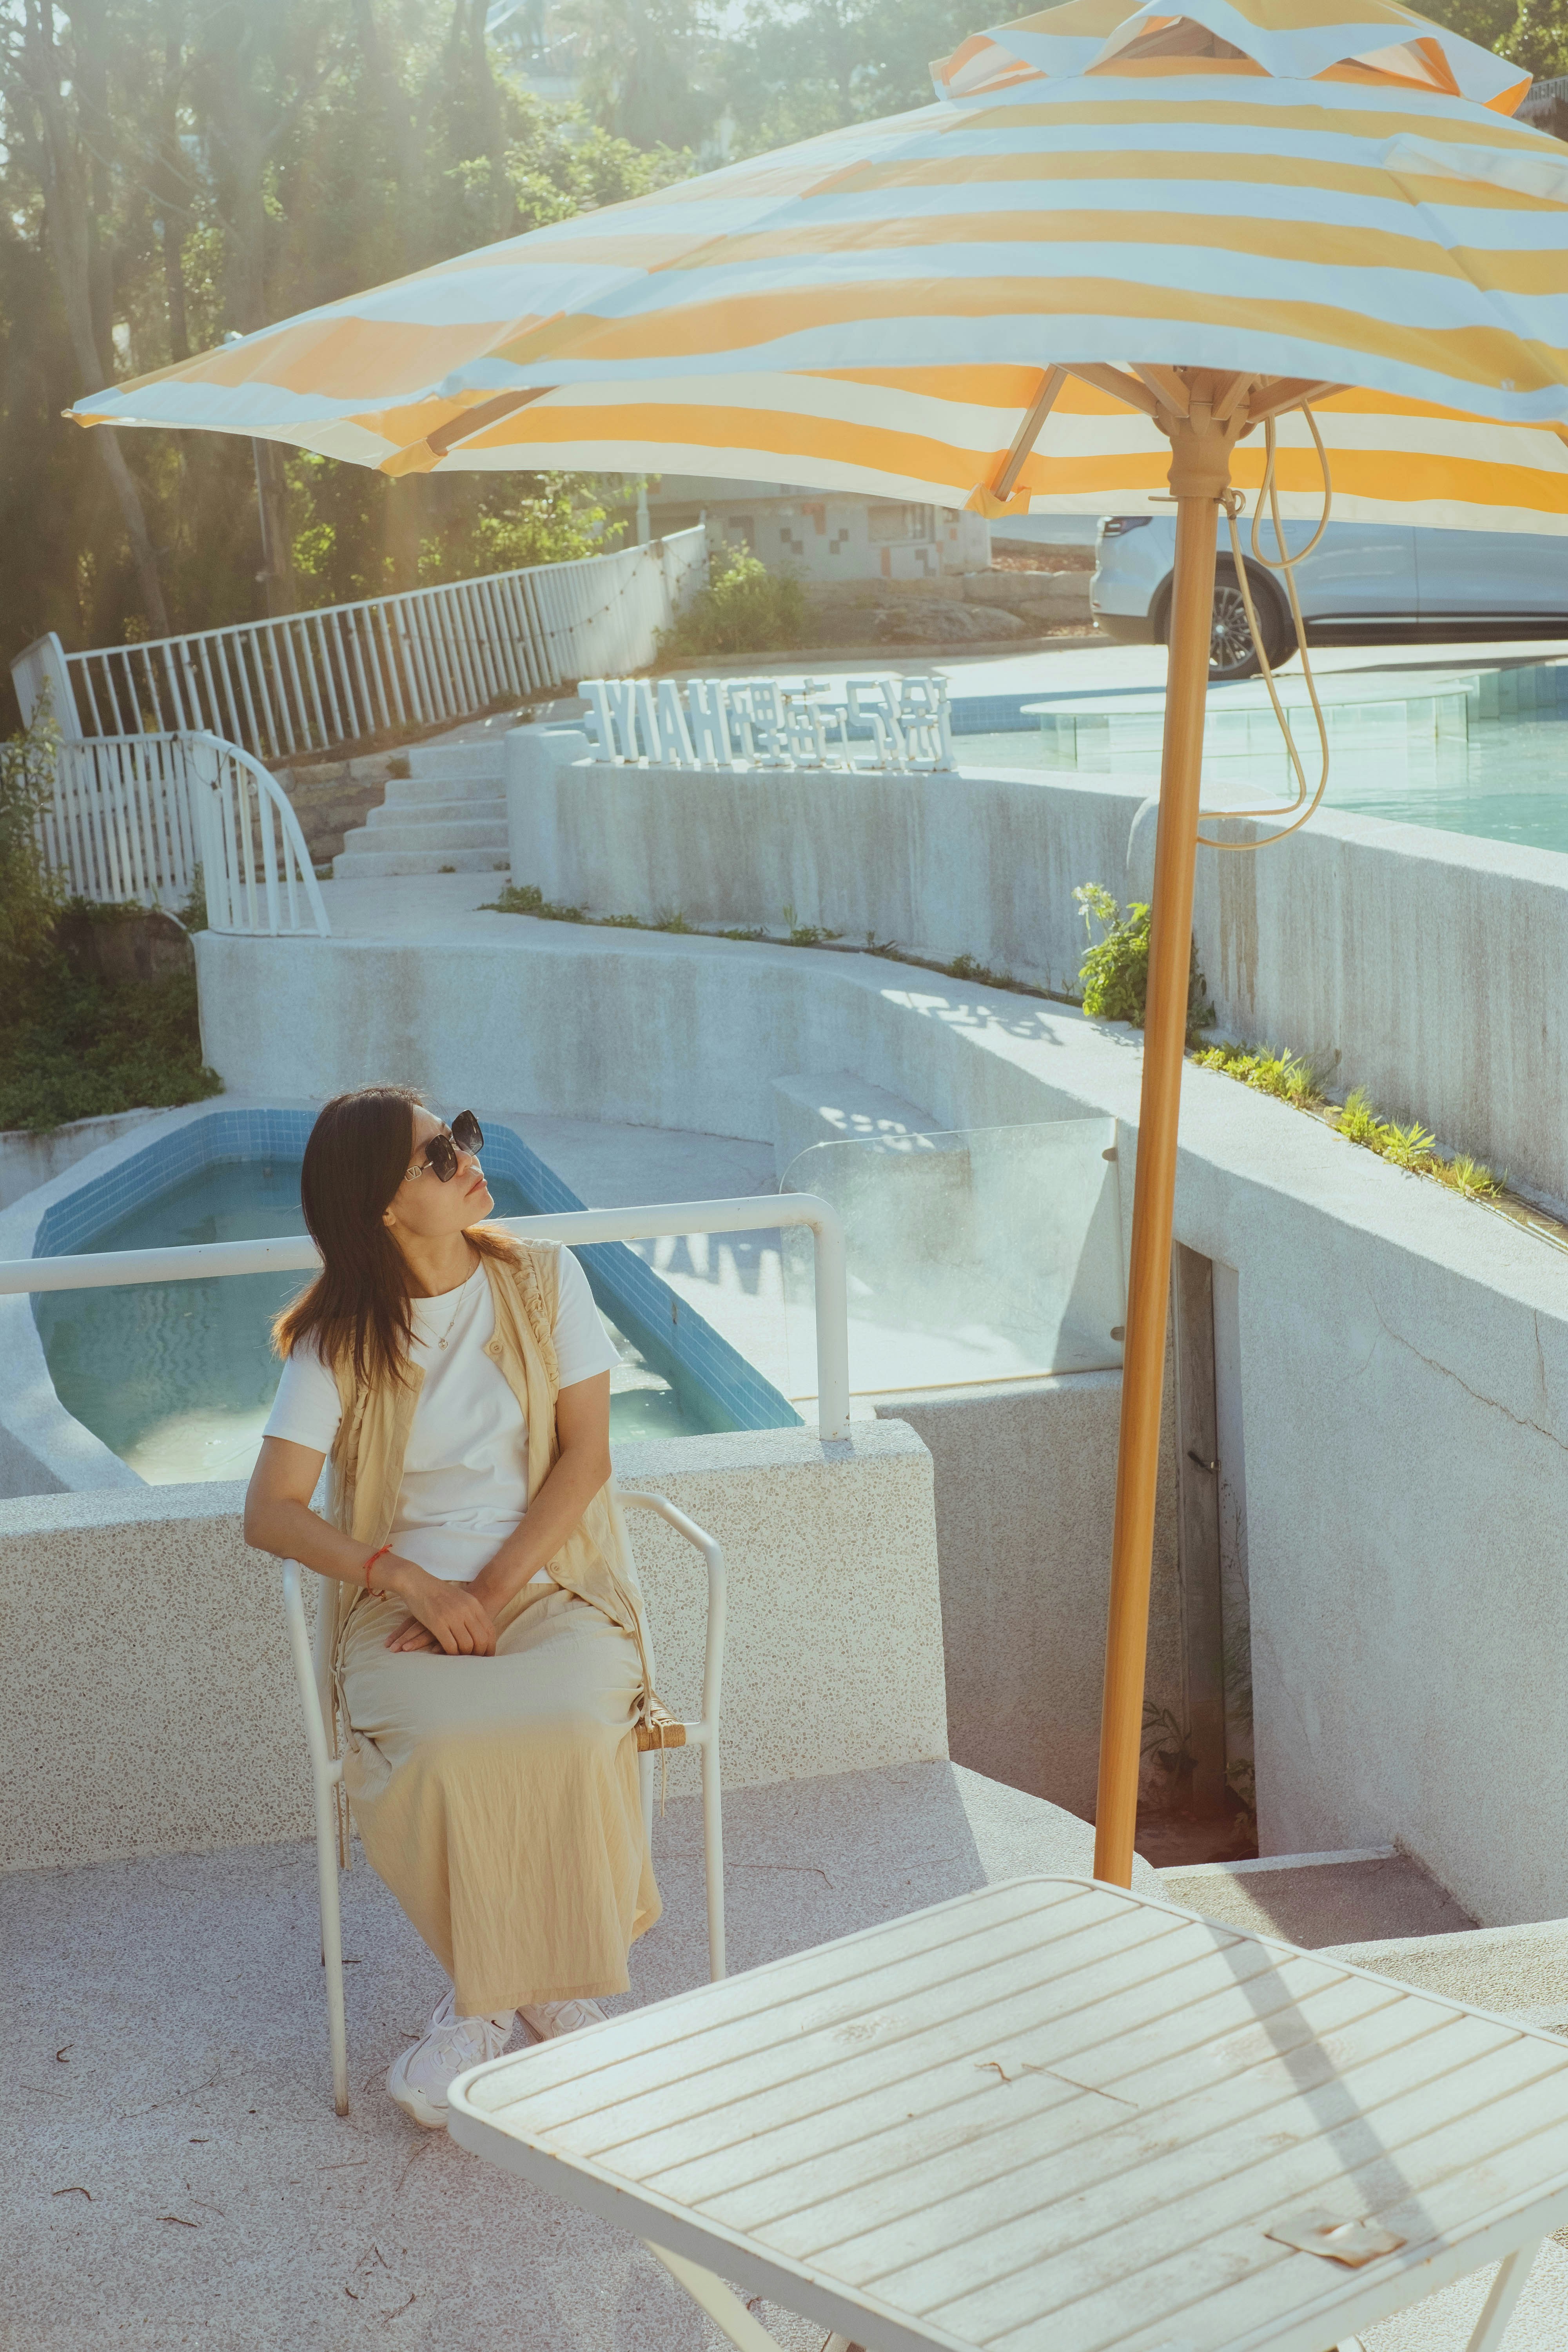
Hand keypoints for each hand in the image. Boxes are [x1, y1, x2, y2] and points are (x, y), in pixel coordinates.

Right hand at [380, 1559, 496, 1655]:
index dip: (490, 1646)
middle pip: (481, 1640)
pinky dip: (451, 1653)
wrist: (418, 1582)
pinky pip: (450, 1645)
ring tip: (462, 1660)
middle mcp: (466, 1611)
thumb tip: (481, 1630)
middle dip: (479, 1654)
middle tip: (476, 1663)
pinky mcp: (437, 1623)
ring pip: (466, 1645)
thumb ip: (471, 1612)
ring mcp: (452, 1617)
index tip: (487, 1656)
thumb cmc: (439, 1592)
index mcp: (473, 1605)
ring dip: (465, 1656)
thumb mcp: (461, 1599)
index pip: (489, 1630)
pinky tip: (449, 1655)